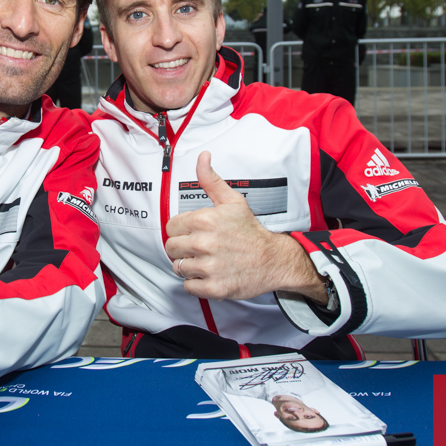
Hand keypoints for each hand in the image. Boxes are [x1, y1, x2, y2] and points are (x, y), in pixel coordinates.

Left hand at [165, 151, 326, 302]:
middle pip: (171, 248)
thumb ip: (211, 180)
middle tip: (200, 248)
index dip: (181, 231)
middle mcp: (204, 243)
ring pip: (178, 267)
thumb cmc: (250, 231)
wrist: (274, 260)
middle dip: (183, 248)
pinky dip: (196, 283)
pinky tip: (210, 274)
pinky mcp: (214, 288)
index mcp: (205, 220)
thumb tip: (202, 157)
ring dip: (189, 266)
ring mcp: (209, 267)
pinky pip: (188, 286)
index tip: (194, 233)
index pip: (171, 228)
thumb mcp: (232, 201)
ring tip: (206, 261)